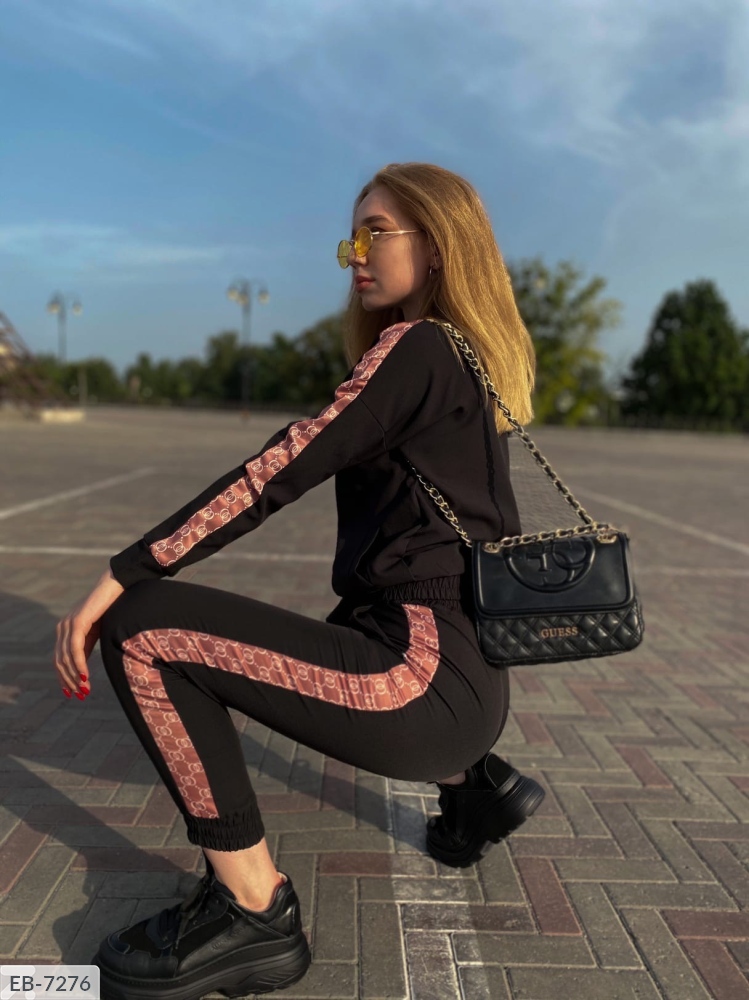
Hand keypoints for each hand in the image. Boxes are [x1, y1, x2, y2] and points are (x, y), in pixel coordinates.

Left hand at [54, 567, 124, 699]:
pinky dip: (79, 664)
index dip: (64, 678)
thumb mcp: (97, 632)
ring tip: (84, 690)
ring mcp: (68, 624)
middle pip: (60, 661)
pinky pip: (75, 649)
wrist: (118, 586)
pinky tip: (85, 676)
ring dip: (74, 677)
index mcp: (66, 630)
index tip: (73, 693)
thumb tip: (81, 668)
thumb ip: (87, 646)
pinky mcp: (77, 622)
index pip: (59, 659)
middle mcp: (63, 627)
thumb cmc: (111, 607)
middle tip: (81, 696)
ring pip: (66, 658)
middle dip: (69, 681)